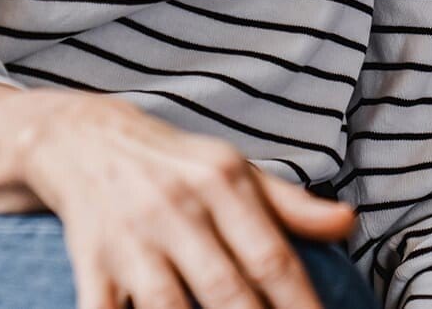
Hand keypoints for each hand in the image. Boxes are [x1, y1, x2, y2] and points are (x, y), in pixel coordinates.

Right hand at [19, 92, 356, 308]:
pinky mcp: (90, 261)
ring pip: (167, 305)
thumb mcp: (236, 171)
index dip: (300, 303)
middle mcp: (178, 208)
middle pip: (225, 288)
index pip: (271, 255)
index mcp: (222, 184)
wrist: (83, 139)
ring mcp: (131, 238)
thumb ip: (291, 205)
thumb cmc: (177, 166)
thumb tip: (348, 223)